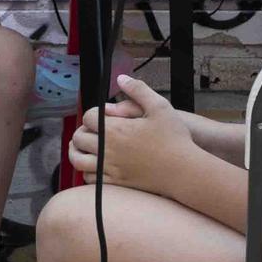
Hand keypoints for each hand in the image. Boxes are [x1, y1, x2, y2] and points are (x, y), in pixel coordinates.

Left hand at [65, 75, 198, 199]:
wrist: (184, 171)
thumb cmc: (174, 138)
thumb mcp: (160, 106)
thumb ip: (138, 89)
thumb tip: (121, 78)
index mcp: (115, 129)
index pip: (88, 118)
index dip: (93, 114)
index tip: (101, 116)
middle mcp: (107, 149)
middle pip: (79, 138)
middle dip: (82, 131)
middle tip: (91, 130)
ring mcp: (110, 168)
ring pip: (79, 160)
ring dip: (77, 152)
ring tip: (84, 147)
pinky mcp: (116, 183)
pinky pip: (90, 179)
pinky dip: (87, 171)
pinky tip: (95, 166)